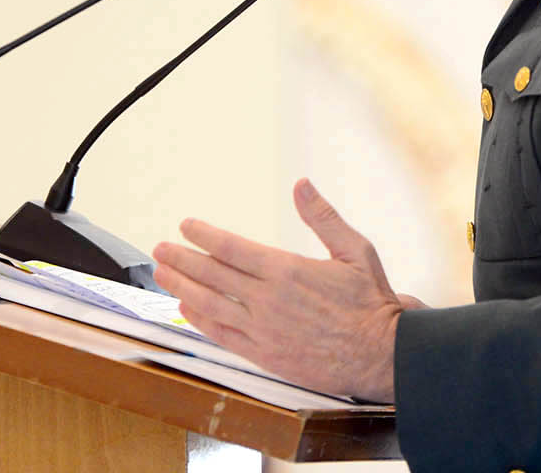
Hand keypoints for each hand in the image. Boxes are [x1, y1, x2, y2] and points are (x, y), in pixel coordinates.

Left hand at [152, 179, 408, 401]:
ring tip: (162, 274)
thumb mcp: (354, 250)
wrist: (380, 355)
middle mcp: (268, 300)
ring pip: (210, 305)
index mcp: (287, 270)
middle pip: (212, 275)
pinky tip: (186, 309)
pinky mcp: (265, 355)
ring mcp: (263, 330)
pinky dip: (200, 321)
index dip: (204, 235)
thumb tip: (302, 185)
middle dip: (182, 259)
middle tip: (160, 249)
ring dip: (182, 287)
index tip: (186, 225)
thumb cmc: (370, 302)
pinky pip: (223, 336)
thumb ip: (322, 217)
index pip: (232, 248)